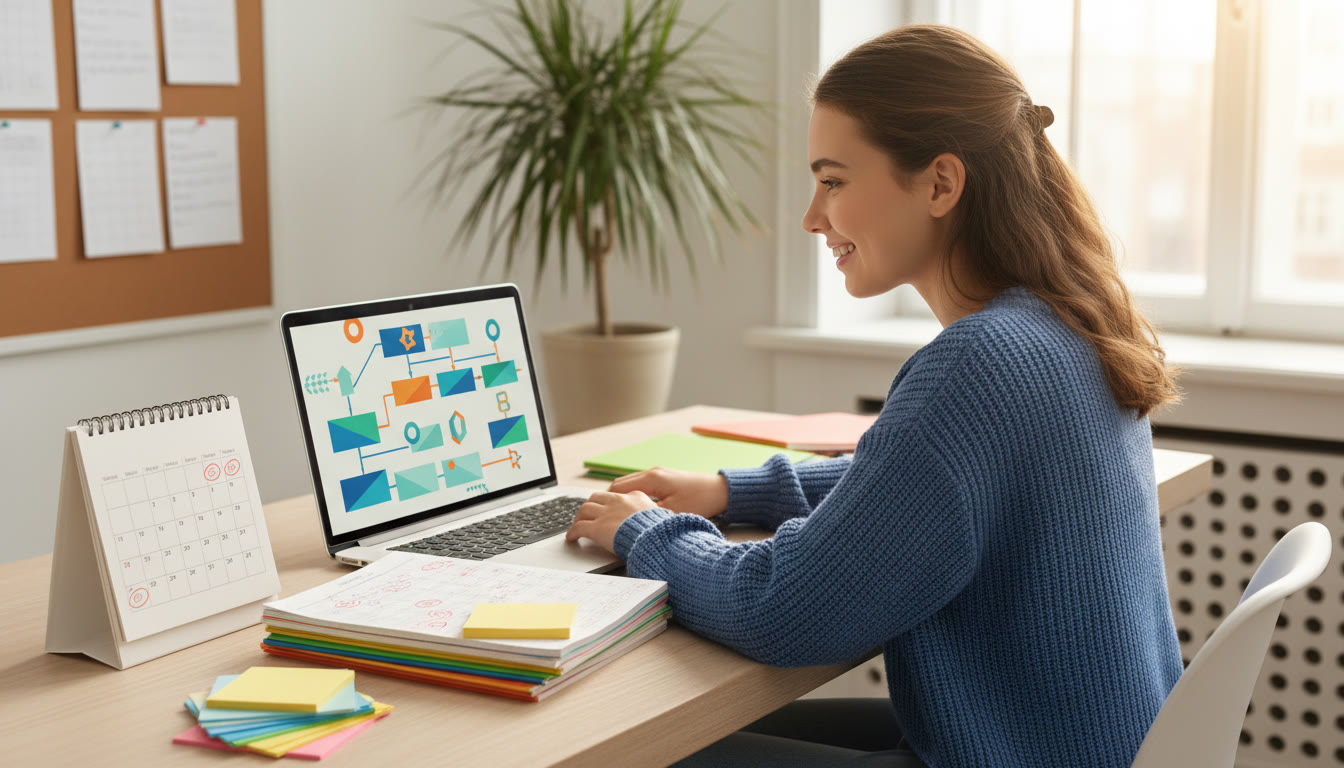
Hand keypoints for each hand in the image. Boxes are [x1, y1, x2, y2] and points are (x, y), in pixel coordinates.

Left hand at [565, 490, 658, 553]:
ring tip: (577, 525)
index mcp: (634, 496)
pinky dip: (572, 533)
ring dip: (579, 517)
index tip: (606, 508)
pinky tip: (571, 538)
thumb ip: (652, 514)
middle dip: (590, 505)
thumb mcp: (661, 516)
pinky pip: (578, 528)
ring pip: (584, 509)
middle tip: (587, 514)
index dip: (608, 502)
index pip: (616, 495)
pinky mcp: (597, 528)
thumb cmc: (661, 531)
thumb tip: (657, 519)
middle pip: (596, 497)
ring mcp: (606, 513)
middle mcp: (618, 501)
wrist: (656, 539)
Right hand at [607, 466, 728, 519]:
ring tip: (617, 515)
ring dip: (621, 498)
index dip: (605, 502)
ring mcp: (658, 473)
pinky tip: (636, 510)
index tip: (599, 516)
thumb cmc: (700, 501)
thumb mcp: (672, 513)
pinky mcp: (664, 478)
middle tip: (603, 517)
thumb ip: (648, 516)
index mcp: (652, 479)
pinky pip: (640, 485)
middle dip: (610, 500)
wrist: (720, 491)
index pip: (617, 488)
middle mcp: (652, 472)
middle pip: (620, 484)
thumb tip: (628, 524)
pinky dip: (633, 496)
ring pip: (630, 484)